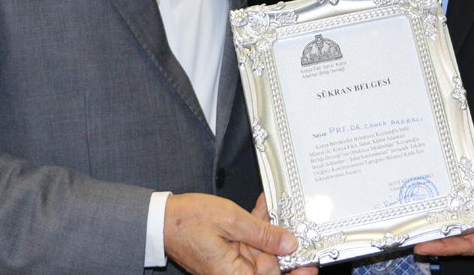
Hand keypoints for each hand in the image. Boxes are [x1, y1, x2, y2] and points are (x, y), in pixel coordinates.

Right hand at [164, 193, 298, 273]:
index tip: (311, 262)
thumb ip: (263, 233)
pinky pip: (247, 242)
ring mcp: (229, 264)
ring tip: (277, 206)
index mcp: (234, 274)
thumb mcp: (232, 220)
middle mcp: (232, 274)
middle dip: (283, 243)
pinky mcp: (225, 254)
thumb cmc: (188, 221)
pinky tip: (262, 208)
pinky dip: (255, 227)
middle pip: (269, 264)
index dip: (294, 270)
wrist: (161, 219)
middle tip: (298, 224)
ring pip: (260, 250)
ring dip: (269, 229)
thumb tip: (289, 243)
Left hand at [412, 155, 473, 256]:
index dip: (450, 246)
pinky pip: (470, 206)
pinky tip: (439, 204)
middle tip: (415, 240)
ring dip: (446, 224)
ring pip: (466, 223)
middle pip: (466, 238)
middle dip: (441, 240)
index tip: (428, 247)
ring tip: (421, 225)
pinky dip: (456, 206)